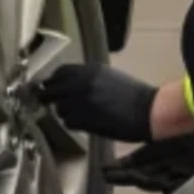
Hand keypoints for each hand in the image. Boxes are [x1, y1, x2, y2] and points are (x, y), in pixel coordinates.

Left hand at [38, 63, 156, 142]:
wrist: (147, 111)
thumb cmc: (133, 94)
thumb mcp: (108, 76)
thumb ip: (88, 77)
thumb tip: (68, 82)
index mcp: (90, 70)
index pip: (60, 72)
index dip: (52, 80)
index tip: (50, 85)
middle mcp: (82, 84)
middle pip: (51, 90)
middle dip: (47, 96)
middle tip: (45, 100)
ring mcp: (82, 103)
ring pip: (59, 108)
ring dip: (63, 111)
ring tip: (74, 113)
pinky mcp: (85, 121)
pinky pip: (68, 122)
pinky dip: (72, 123)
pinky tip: (82, 122)